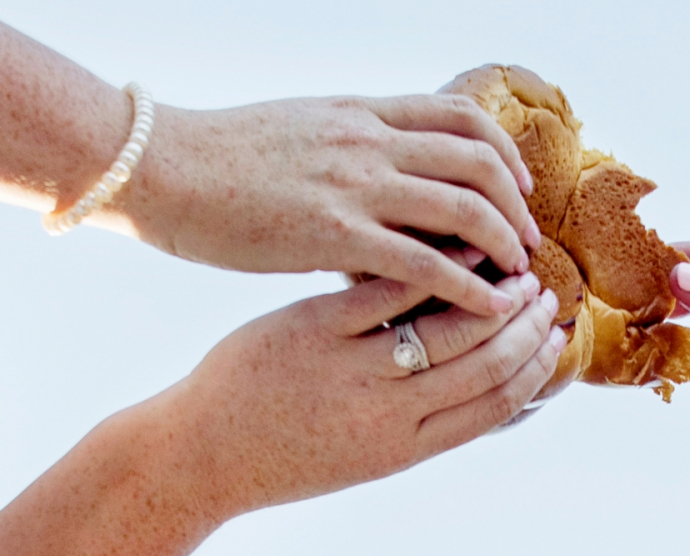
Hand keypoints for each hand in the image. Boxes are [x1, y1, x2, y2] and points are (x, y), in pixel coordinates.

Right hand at [121, 96, 540, 316]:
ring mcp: (355, 185)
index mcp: (361, 114)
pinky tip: (486, 309)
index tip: (518, 188)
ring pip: (465, 207)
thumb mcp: (296, 131)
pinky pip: (425, 261)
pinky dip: (468, 285)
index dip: (503, 153)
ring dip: (504, 243)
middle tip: (529, 244)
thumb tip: (374, 163)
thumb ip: (345, 146)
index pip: (460, 116)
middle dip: (516, 203)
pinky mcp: (335, 234)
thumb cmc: (216, 160)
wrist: (160, 167)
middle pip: (478, 159)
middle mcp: (369, 141)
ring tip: (519, 279)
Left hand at [146, 269, 563, 525]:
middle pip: (486, 366)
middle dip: (526, 326)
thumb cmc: (278, 456)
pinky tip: (452, 239)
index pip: (495, 406)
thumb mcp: (358, 457)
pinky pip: (387, 292)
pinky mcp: (313, 333)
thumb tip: (468, 402)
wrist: (198, 457)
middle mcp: (388, 416)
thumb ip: (413, 427)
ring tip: (511, 260)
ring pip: (450, 329)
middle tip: (547, 290)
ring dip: (492, 292)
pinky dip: (431, 264)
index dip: (536, 368)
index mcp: (403, 449)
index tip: (558, 335)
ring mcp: (352, 374)